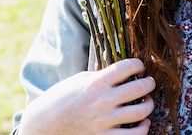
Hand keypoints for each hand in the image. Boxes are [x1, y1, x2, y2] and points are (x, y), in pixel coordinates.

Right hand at [18, 58, 155, 134]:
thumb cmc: (60, 99)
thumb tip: (120, 72)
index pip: (127, 67)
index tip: (140, 66)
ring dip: (149, 105)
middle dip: (149, 83)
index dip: (138, 64)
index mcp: (96, 83)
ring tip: (147, 102)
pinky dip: (144, 129)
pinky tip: (143, 123)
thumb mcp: (78, 80)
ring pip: (142, 112)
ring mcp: (105, 122)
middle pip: (140, 88)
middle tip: (149, 82)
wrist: (42, 126)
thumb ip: (100, 76)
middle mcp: (103, 101)